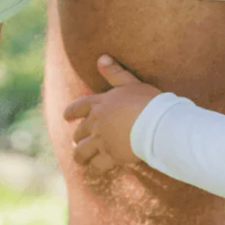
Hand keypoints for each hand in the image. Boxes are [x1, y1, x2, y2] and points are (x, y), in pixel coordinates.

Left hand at [63, 56, 161, 172]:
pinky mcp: (111, 156)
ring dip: (80, 155)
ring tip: (81, 159)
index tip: (66, 118)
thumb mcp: (131, 83)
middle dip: (78, 136)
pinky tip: (97, 167)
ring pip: (82, 151)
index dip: (70, 113)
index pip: (77, 107)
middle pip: (79, 132)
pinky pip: (97, 165)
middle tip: (79, 140)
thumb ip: (115, 72)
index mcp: (99, 104)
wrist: (157, 124)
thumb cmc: (148, 101)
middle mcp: (96, 124)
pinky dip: (96, 166)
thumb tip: (101, 57)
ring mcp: (102, 141)